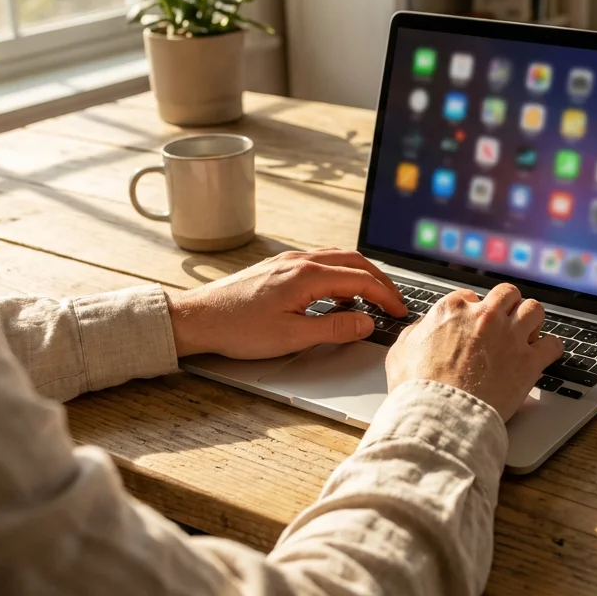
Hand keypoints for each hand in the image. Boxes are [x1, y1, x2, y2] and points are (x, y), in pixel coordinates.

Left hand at [166, 249, 406, 359]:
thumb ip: (334, 328)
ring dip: (359, 276)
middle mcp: (300, 261)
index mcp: (307, 276)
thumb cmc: (238, 329)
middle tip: (394, 303)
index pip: (361, 280)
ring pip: (337, 258)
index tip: (399, 311)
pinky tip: (336, 296)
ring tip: (371, 300)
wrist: (198, 318)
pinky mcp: (278, 266)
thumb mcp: (291, 337)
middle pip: (354, 262)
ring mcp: (288, 261)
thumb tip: (366, 323)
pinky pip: (320, 263)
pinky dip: (339, 275)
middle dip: (379, 282)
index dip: (386, 296)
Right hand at [386, 283, 561, 421]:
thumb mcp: (401, 351)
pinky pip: (553, 344)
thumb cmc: (417, 388)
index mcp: (453, 310)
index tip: (476, 323)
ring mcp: (509, 337)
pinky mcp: (528, 362)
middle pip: (507, 294)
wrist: (439, 415)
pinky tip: (544, 355)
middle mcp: (485, 317)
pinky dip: (550, 348)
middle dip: (508, 306)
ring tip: (528, 334)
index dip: (474, 311)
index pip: (471, 296)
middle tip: (506, 322)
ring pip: (534, 310)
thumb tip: (424, 327)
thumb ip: (416, 332)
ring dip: (532, 320)